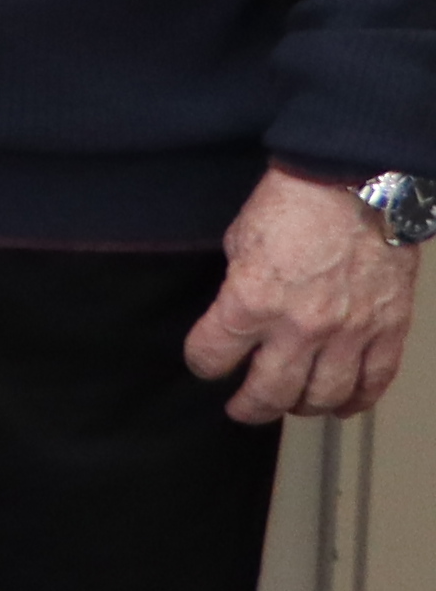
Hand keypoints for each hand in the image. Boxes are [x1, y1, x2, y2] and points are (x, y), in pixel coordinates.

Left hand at [189, 171, 419, 422]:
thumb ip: (239, 284)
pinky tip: (342, 405)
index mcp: (251, 300)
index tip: (205, 362)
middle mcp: (300, 327)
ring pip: (323, 396)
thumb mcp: (240, 239)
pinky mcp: (388, 329)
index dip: (202, 362)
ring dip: (302, 408)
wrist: (359, 182)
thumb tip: (240, 313)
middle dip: (249, 406)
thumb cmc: (295, 202)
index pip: (212, 355)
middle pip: (269, 392)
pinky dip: (357, 400)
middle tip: (242, 408)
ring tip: (291, 405)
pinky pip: (374, 382)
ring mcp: (349, 333)